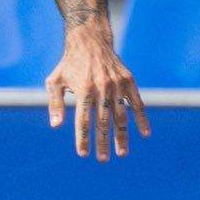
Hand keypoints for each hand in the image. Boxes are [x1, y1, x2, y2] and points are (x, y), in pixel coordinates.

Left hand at [45, 30, 149, 160]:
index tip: (83, 154)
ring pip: (121, 116)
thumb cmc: (69, 63)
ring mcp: (117, 85)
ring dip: (122, 136)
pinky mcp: (128, 81)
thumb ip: (55, 104)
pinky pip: (137, 103)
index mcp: (83, 90)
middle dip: (103, 142)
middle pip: (103, 122)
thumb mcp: (55, 81)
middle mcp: (101, 88)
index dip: (83, 138)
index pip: (83, 120)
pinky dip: (142, 118)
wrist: (90, 40)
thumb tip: (56, 126)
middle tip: (103, 159)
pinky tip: (145, 133)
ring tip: (122, 153)